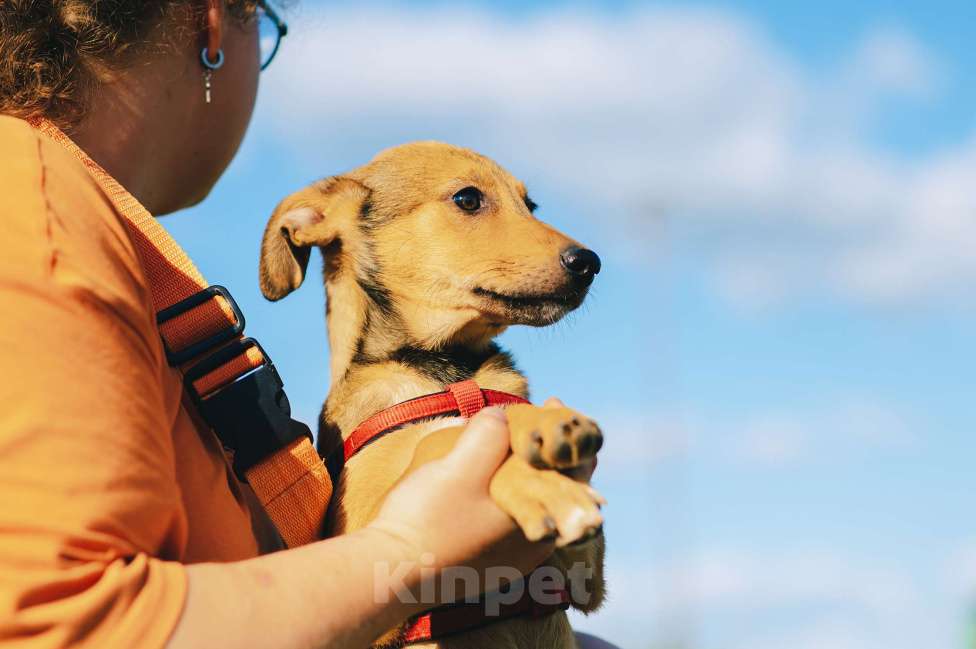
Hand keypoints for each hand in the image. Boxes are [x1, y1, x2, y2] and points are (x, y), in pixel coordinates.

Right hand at [367, 408, 554, 576]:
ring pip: (533, 506)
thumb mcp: (459, 466)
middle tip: (534, 416)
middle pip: (556, 489)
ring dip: (526, 474)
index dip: (565, 433)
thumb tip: (502, 416)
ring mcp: (511, 561)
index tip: (553, 402)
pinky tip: (489, 481)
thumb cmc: (427, 520)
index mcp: (538, 522)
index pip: (574, 471)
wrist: (388, 574)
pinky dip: (509, 497)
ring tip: (512, 443)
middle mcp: (534, 547)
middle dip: (545, 451)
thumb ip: (487, 434)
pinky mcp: (488, 567)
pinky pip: (511, 524)